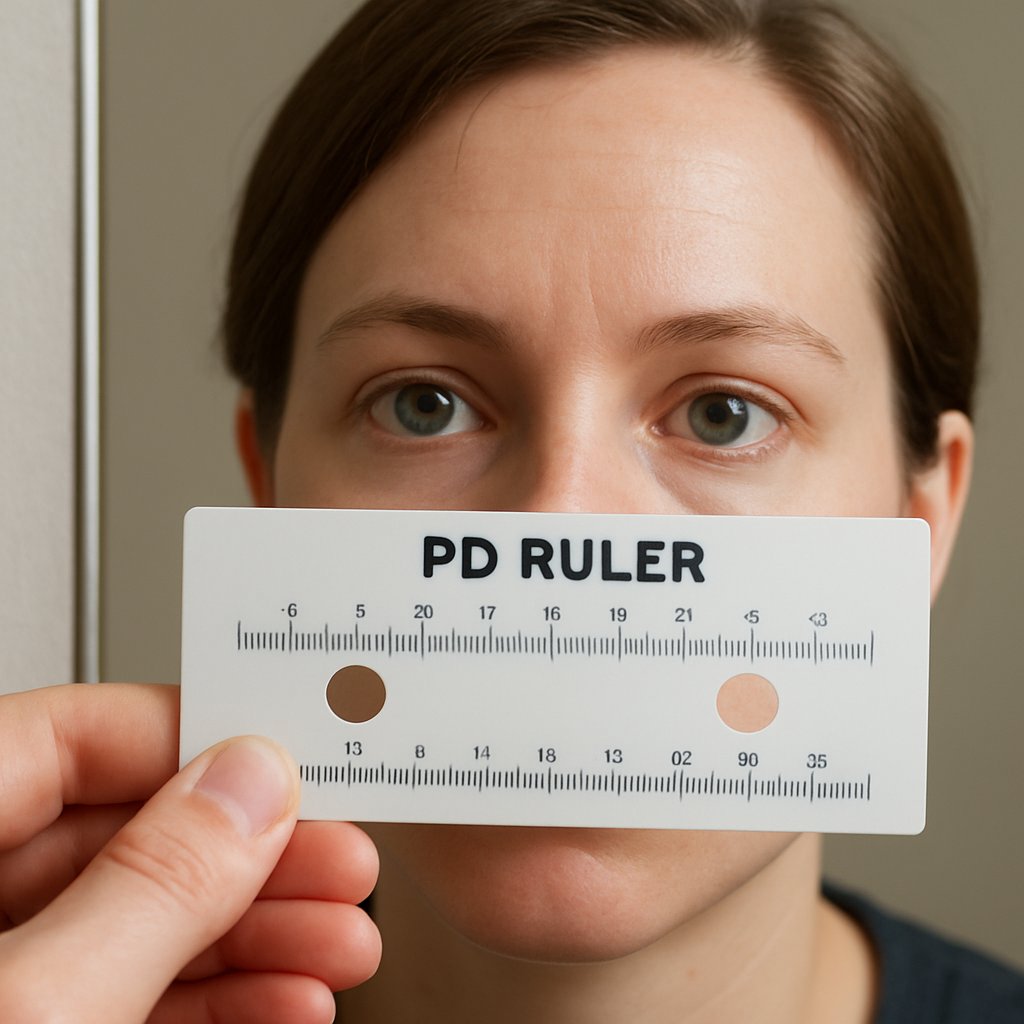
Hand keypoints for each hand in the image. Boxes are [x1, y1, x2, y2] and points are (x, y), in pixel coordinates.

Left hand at [0, 684, 379, 1022]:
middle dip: (253, 860)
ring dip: (259, 934)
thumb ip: (151, 885)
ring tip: (340, 941)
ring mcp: (1, 973)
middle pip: (122, 837)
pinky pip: (126, 996)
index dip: (189, 740)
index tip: (285, 761)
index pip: (63, 736)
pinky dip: (218, 997)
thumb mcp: (41, 1007)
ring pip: (137, 922)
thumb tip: (252, 783)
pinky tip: (289, 996)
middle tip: (340, 862)